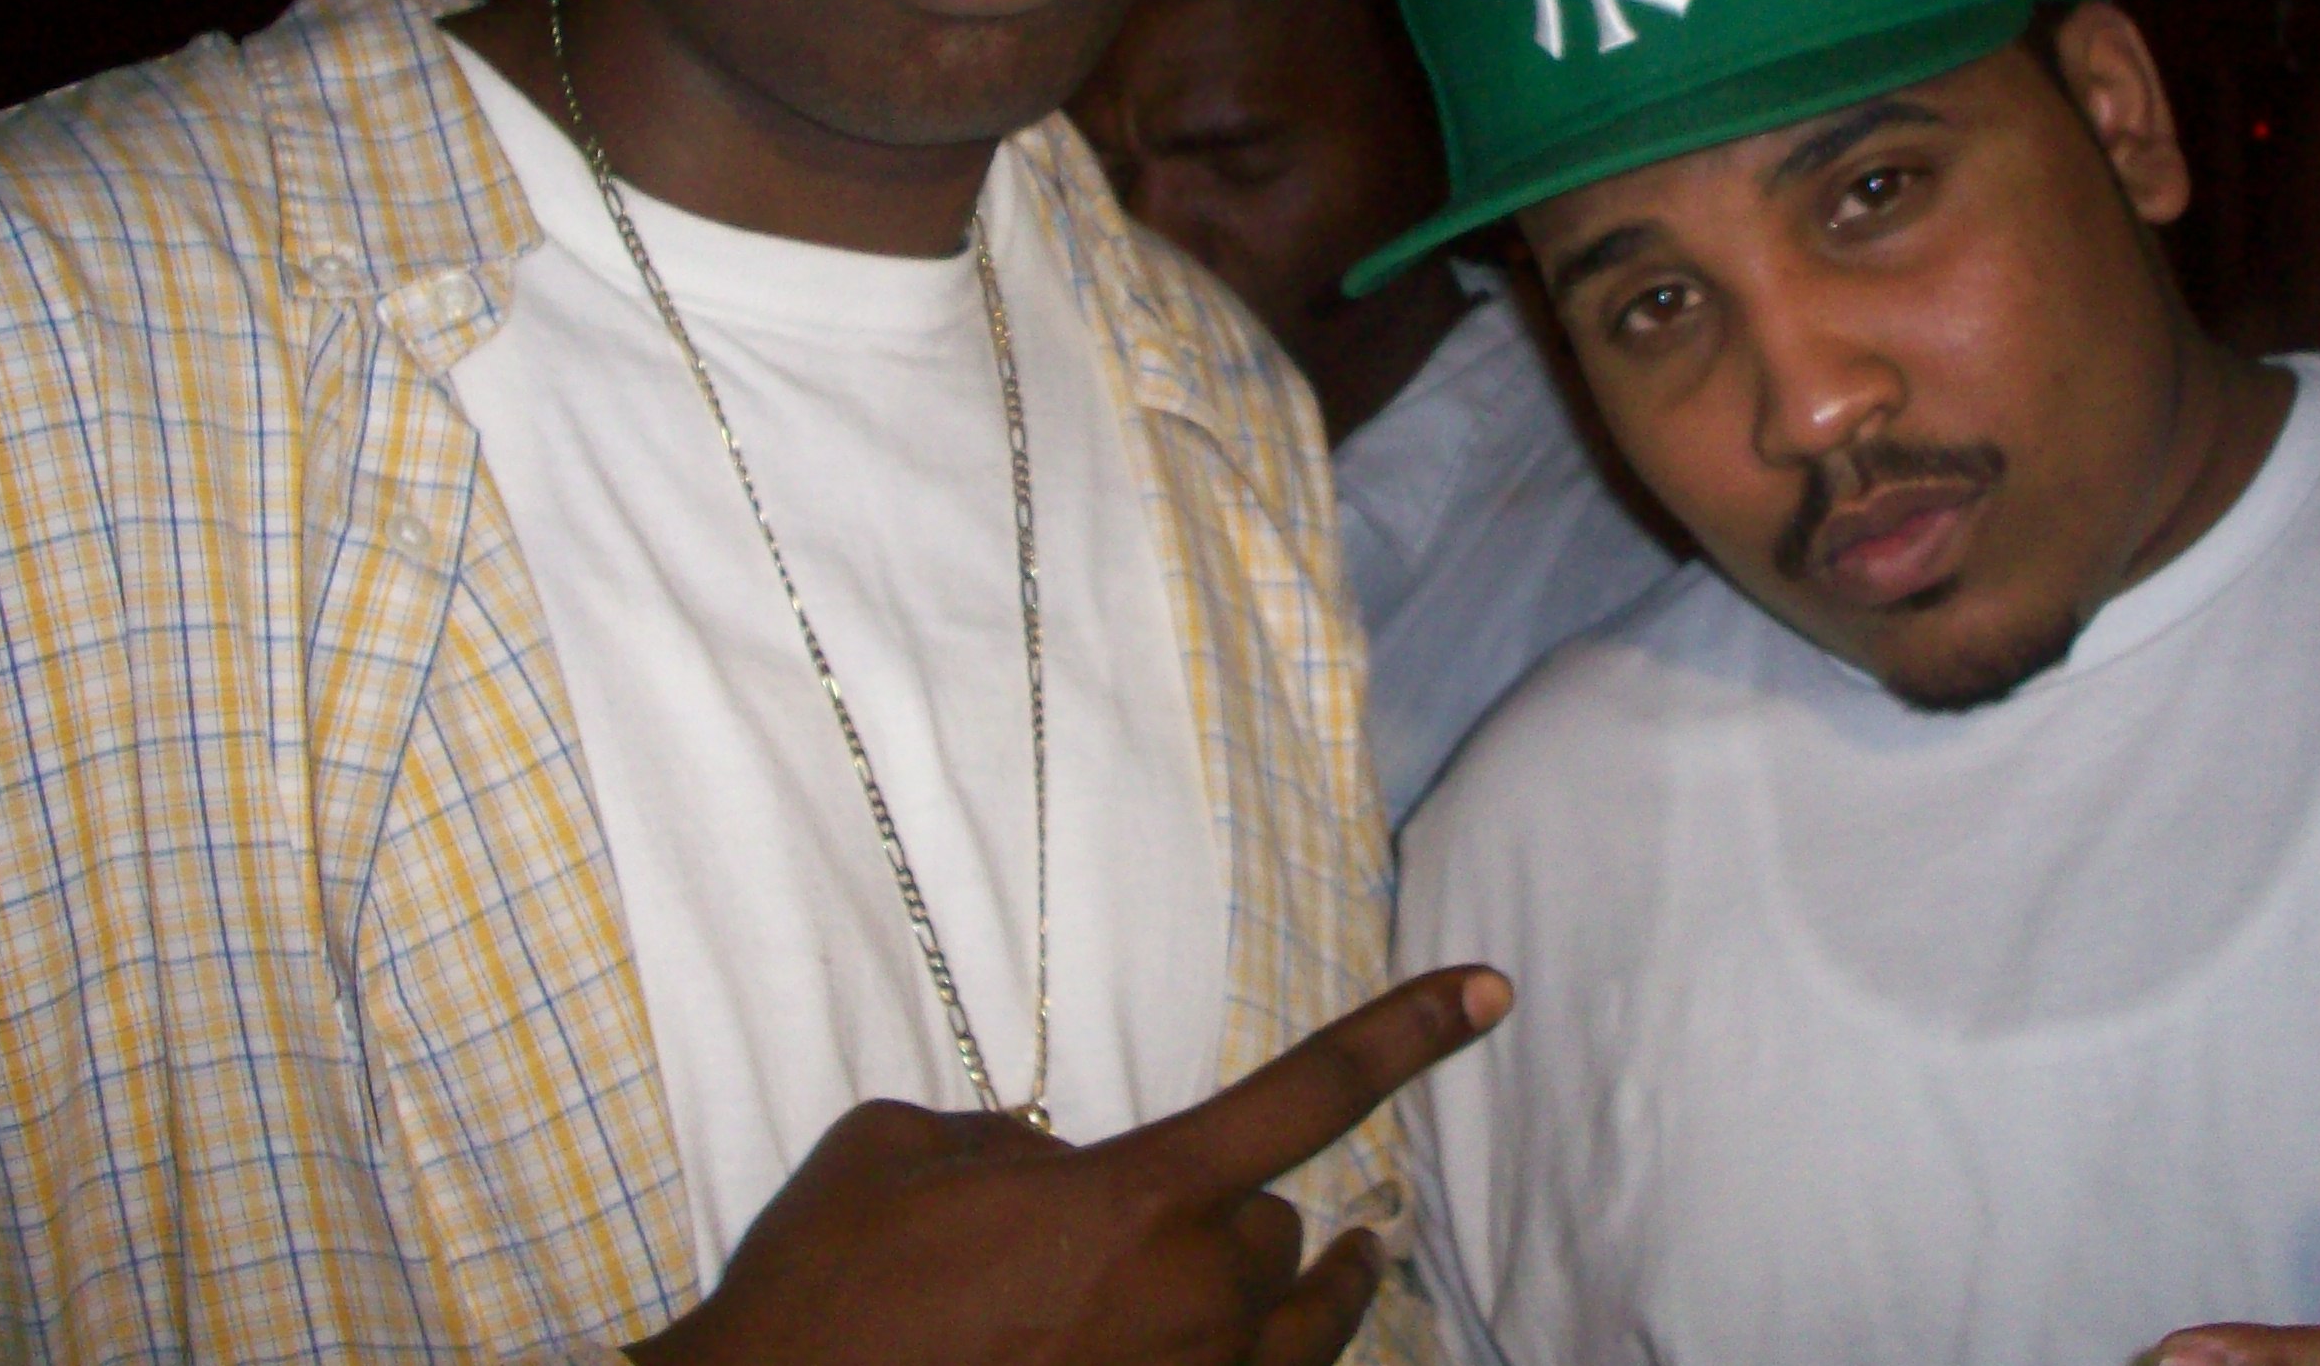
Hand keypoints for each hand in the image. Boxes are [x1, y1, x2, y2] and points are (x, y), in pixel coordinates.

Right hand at [628, 965, 1511, 1365]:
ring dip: (1304, 1298)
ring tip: (1346, 1266)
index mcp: (1138, 1198)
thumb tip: (1038, 1164)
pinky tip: (1242, 1353)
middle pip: (1281, 1238)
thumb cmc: (828, 1289)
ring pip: (1294, 1335)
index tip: (1491, 990)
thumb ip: (998, 1140)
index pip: (1309, 1093)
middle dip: (1249, 1219)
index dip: (1408, 1034)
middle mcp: (1188, 1302)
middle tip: (1193, 1216)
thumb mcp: (898, 1148)